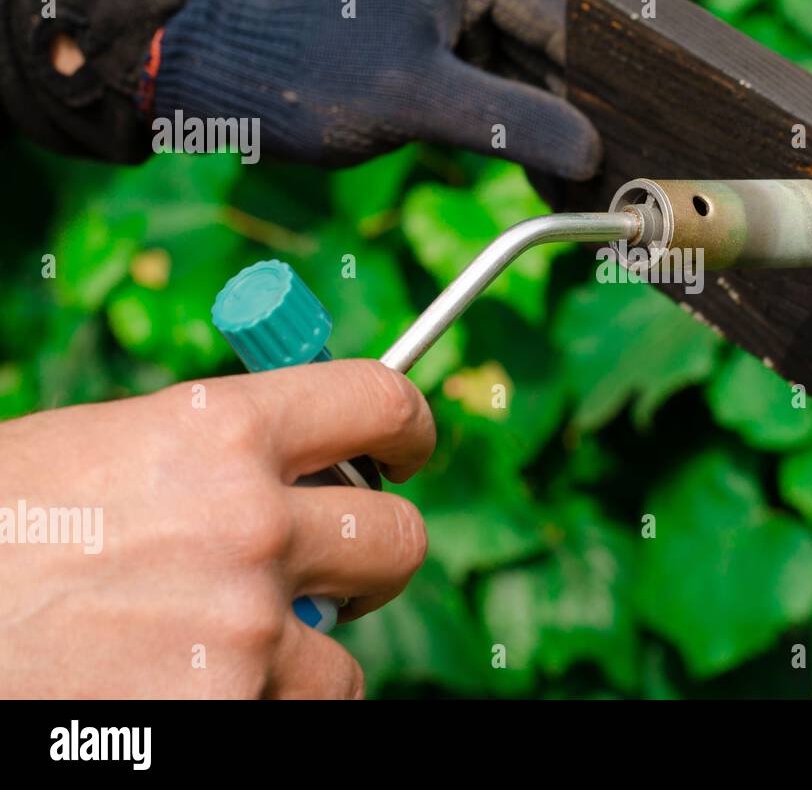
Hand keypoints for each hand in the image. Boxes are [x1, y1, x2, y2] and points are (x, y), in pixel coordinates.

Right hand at [0, 359, 434, 697]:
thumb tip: (295, 466)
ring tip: (206, 657)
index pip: (378, 400)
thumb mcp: (93, 451)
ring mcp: (246, 630)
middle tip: (332, 577)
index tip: (407, 452)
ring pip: (345, 659)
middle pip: (399, 538)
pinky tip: (174, 697)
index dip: (408, 426)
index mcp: (217, 429)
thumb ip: (206, 452)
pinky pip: (295, 720)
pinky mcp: (229, 717)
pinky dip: (256, 714)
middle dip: (369, 560)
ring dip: (296, 662)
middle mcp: (251, 521)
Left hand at [152, 0, 600, 176]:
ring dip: (553, 131)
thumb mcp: (420, 102)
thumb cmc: (314, 79)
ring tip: (588, 191)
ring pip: (531, 74)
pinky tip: (550, 179)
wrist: (236, 87)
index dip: (597, 89)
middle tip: (613, 178)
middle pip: (552, 49)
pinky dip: (521, 131)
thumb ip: (512, 123)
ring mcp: (458, 4)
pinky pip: (501, 87)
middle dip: (576, 115)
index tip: (629, 146)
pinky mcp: (446, 42)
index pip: (562, 23)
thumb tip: (591, 154)